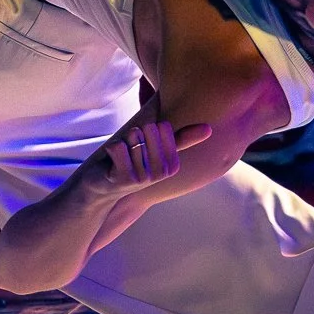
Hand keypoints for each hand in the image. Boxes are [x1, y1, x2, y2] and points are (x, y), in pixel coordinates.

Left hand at [87, 120, 213, 195]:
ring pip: (132, 136)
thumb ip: (182, 139)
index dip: (148, 129)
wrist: (103, 187)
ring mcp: (143, 178)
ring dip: (123, 142)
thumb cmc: (132, 163)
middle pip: (148, 129)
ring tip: (122, 158)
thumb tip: (209, 129)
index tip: (144, 147)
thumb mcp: (158, 151)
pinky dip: (112, 149)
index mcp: (172, 165)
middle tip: (130, 152)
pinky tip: (112, 163)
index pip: (163, 127)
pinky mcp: (124, 179)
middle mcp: (160, 174)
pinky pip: (118, 147)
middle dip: (135, 134)